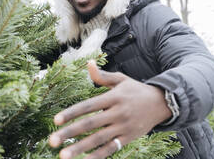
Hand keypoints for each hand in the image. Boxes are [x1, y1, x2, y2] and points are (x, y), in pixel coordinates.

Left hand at [49, 60, 171, 158]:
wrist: (162, 103)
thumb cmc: (136, 90)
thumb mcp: (121, 80)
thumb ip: (103, 76)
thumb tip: (88, 63)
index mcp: (114, 97)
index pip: (89, 105)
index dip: (72, 113)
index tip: (56, 120)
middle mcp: (118, 112)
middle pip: (91, 124)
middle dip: (70, 133)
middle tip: (51, 141)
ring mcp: (124, 126)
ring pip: (99, 139)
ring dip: (80, 148)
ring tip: (63, 156)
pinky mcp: (129, 138)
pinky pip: (112, 148)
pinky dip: (98, 156)